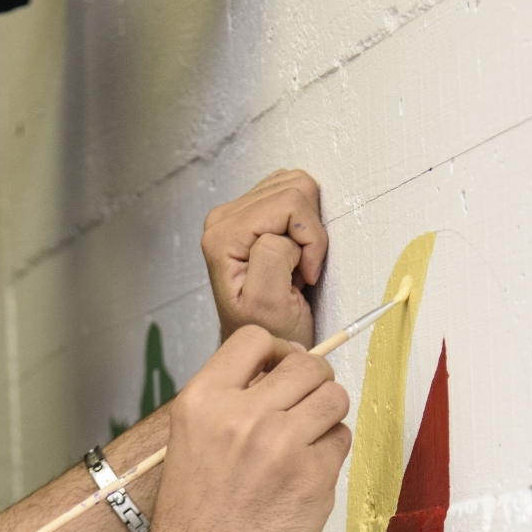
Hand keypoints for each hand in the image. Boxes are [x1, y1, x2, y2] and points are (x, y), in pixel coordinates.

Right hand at [146, 327, 350, 531]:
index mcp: (203, 402)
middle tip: (303, 407)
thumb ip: (226, 405)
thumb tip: (273, 379)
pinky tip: (305, 476)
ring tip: (307, 440)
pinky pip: (340, 440)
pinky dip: (329, 454)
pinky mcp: (315, 476)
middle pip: (306, 365)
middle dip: (311, 382)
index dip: (275, 350)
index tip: (279, 369)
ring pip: (334, 398)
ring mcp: (283, 445)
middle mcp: (243, 415)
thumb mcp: (187, 444)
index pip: (254, 338)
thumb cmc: (192, 520)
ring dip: (327, 414)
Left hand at [202, 169, 327, 345]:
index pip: (289, 202)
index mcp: (223, 235)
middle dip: (308, 233)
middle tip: (300, 269)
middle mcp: (223, 219)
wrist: (263, 344)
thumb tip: (282, 230)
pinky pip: (293, 198)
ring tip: (296, 265)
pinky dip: (304, 227)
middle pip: (293, 188)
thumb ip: (272, 256)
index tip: (302, 277)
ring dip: (307, 230)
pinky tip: (294, 256)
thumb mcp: (270, 303)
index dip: (309, 240)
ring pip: (296, 188)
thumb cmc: (269, 332)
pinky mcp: (253, 216)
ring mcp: (237, 215)